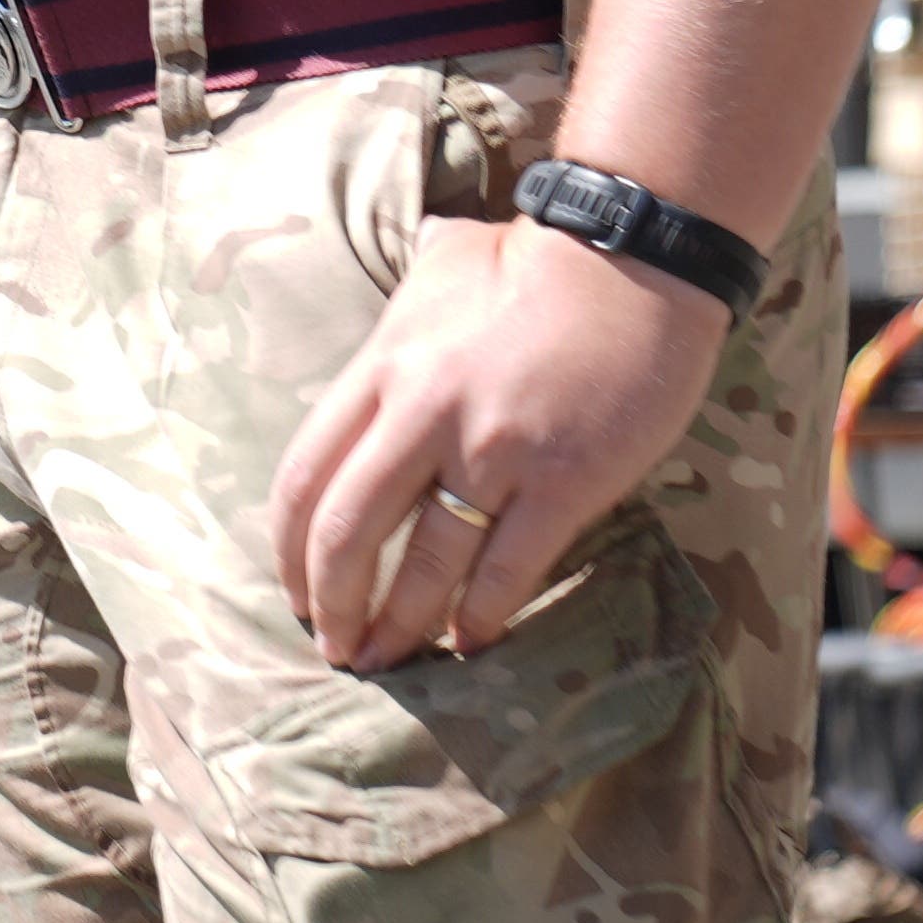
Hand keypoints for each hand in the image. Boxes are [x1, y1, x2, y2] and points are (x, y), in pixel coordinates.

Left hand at [270, 213, 726, 668]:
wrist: (634, 258)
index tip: (293, 591)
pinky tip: (470, 644)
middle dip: (330, 603)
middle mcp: (423, 413)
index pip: (305, 476)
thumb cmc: (534, 263)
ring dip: (400, 626)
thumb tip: (391, 311)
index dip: (289, 549)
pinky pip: (508, 567)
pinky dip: (482, 616)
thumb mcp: (438, 272)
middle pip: (347, 532)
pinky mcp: (564, 480)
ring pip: (426, 564)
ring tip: (388, 663)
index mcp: (382, 369)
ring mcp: (493, 450)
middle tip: (334, 648)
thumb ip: (399, 313)